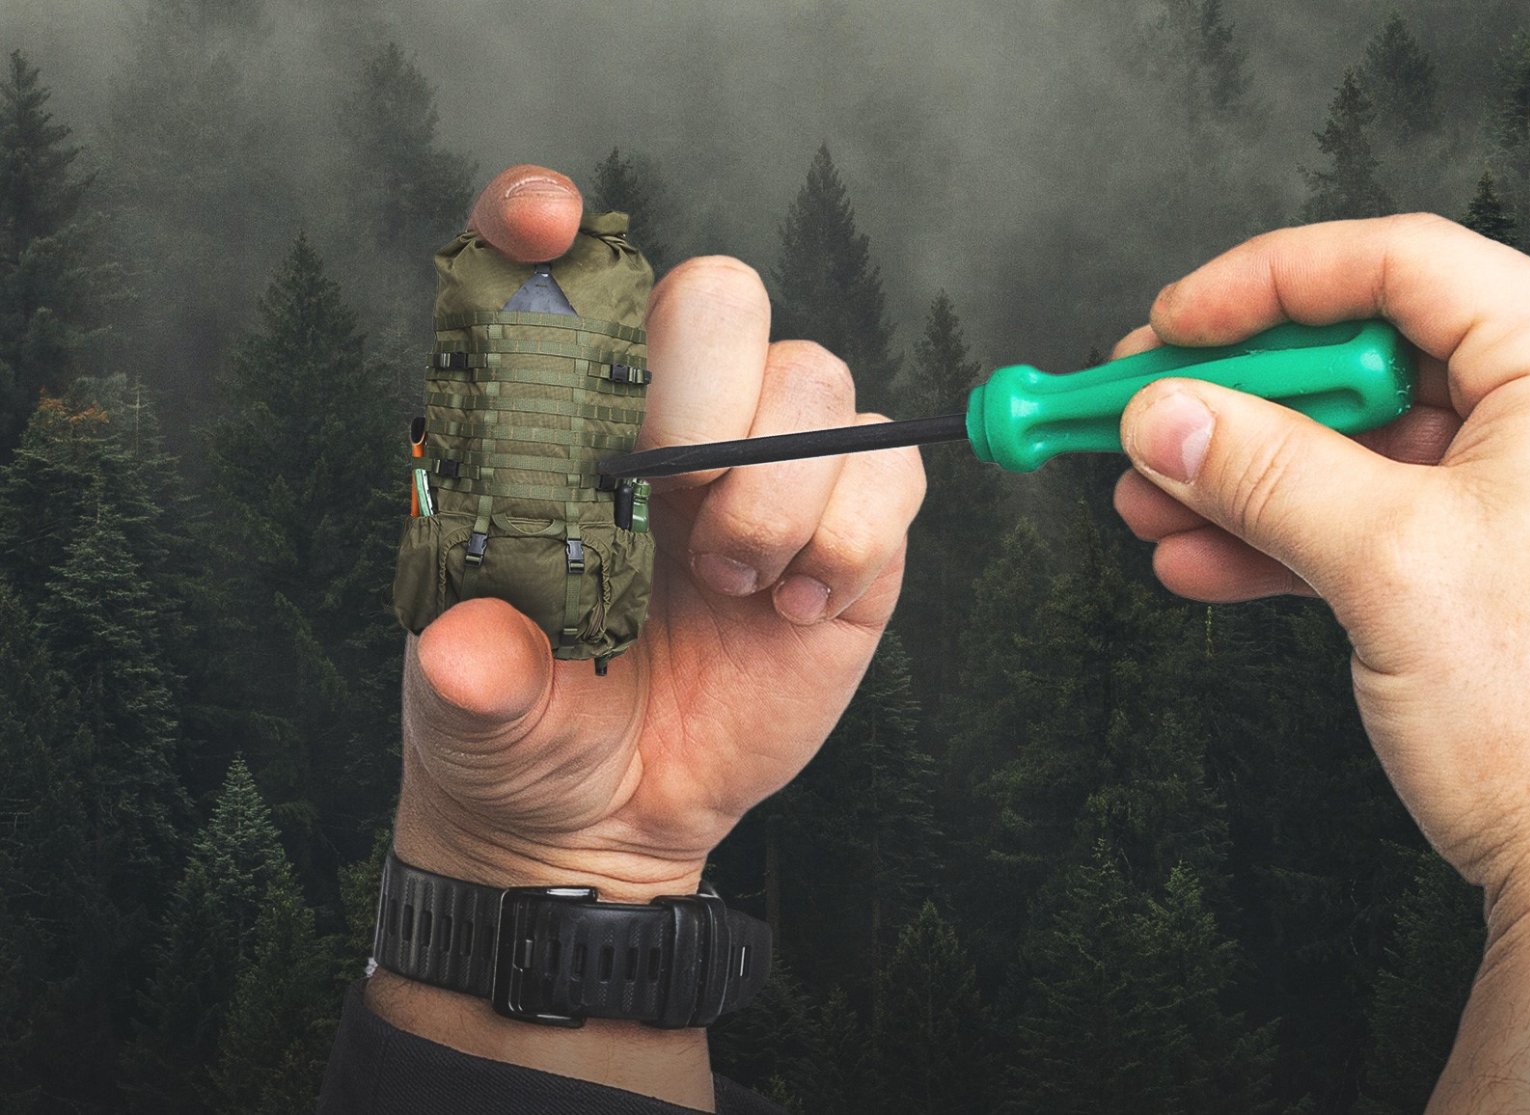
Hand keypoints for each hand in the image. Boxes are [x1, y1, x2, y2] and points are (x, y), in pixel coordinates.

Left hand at [369, 165, 925, 1106]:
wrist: (611, 823)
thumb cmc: (524, 732)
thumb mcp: (476, 707)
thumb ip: (474, 672)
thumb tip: (473, 653)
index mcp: (551, 423)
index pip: (550, 278)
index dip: (541, 222)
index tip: (546, 226)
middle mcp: (662, 419)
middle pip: (718, 297)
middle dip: (710, 390)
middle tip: (678, 501)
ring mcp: (764, 466)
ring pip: (816, 377)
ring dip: (780, 488)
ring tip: (735, 584)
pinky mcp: (847, 528)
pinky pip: (890, 471)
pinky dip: (853, 536)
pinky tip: (797, 607)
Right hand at [1113, 215, 1529, 1111]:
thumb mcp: (1381, 562)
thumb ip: (1257, 465)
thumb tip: (1165, 414)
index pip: (1402, 264)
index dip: (1263, 285)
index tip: (1170, 324)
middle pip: (1387, 357)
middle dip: (1249, 403)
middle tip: (1147, 419)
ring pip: (1392, 447)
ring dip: (1267, 480)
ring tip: (1158, 507)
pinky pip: (1419, 516)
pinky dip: (1322, 535)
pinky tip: (1220, 561)